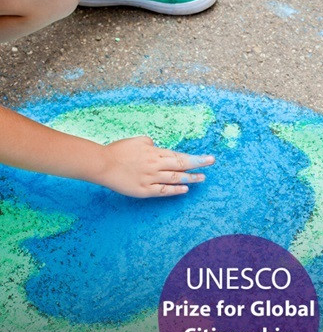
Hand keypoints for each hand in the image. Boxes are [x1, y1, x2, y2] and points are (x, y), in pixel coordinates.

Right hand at [97, 136, 214, 197]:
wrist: (102, 164)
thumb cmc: (118, 150)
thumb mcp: (137, 141)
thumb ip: (151, 144)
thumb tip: (158, 147)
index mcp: (154, 152)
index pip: (179, 155)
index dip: (195, 157)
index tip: (208, 158)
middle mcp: (155, 165)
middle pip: (181, 165)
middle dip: (198, 164)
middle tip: (211, 162)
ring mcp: (150, 178)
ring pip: (174, 178)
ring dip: (190, 178)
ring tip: (202, 178)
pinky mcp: (144, 190)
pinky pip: (163, 191)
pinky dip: (175, 190)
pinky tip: (185, 189)